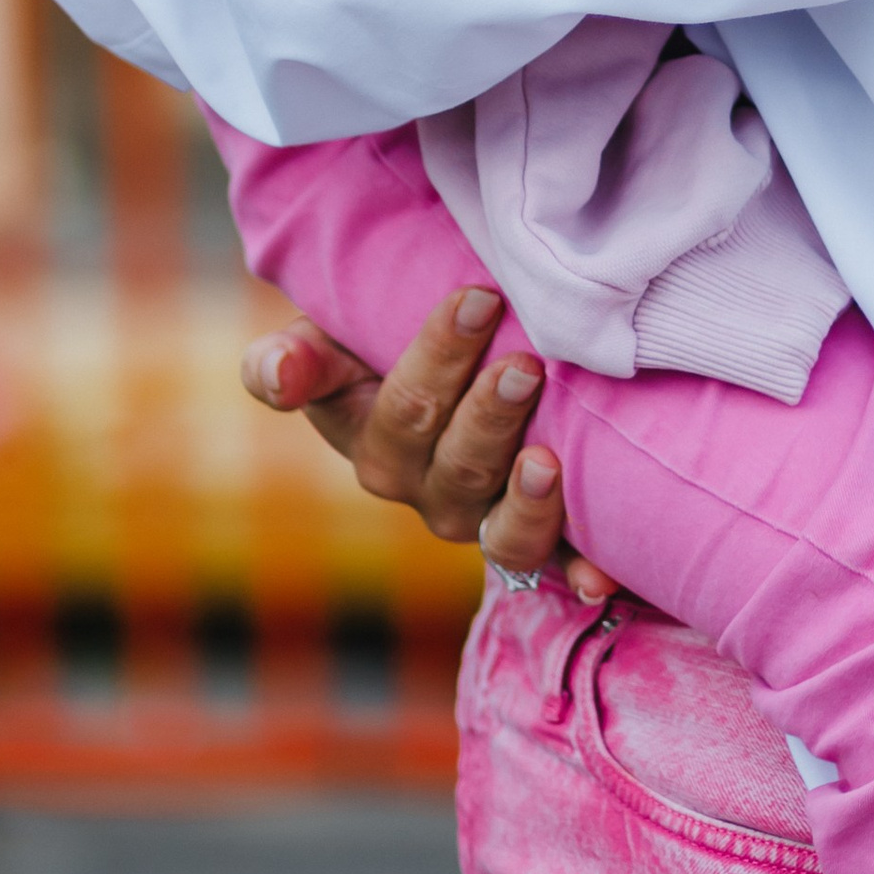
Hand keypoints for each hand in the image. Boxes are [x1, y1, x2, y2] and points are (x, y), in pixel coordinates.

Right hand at [241, 286, 616, 592]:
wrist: (448, 378)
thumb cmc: (381, 351)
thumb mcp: (330, 347)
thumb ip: (296, 358)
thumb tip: (274, 372)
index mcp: (378, 449)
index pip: (405, 408)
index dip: (440, 356)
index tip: (478, 297)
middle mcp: (430, 494)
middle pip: (460, 464)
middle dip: (491, 414)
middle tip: (524, 364)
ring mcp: (484, 519)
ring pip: (501, 524)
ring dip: (527, 501)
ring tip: (548, 460)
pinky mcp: (535, 535)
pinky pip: (553, 565)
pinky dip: (576, 573)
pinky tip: (599, 576)